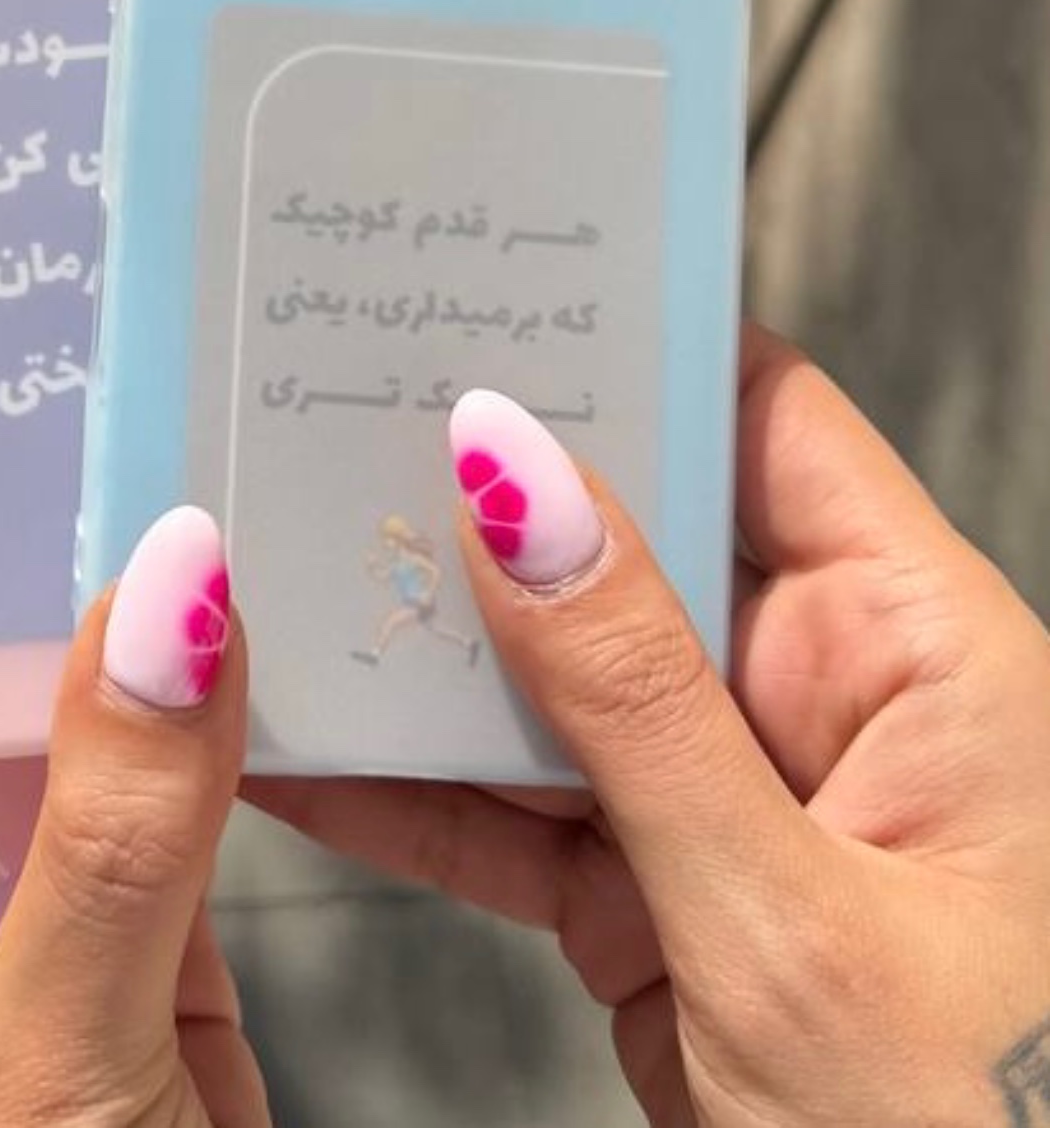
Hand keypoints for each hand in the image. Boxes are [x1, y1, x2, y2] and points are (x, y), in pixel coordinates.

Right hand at [250, 326, 1049, 1125]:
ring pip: (553, 672)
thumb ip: (636, 697)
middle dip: (486, 484)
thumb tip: (512, 473)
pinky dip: (413, 789)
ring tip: (280, 565)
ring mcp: (731, 798)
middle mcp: (825, 700)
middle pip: (634, 535)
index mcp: (922, 657)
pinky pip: (518, 806)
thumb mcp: (788, 923)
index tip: (488, 279)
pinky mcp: (658, 895)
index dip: (636, 338)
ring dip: (423, 640)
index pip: (769, 425)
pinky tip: (299, 756)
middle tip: (332, 409)